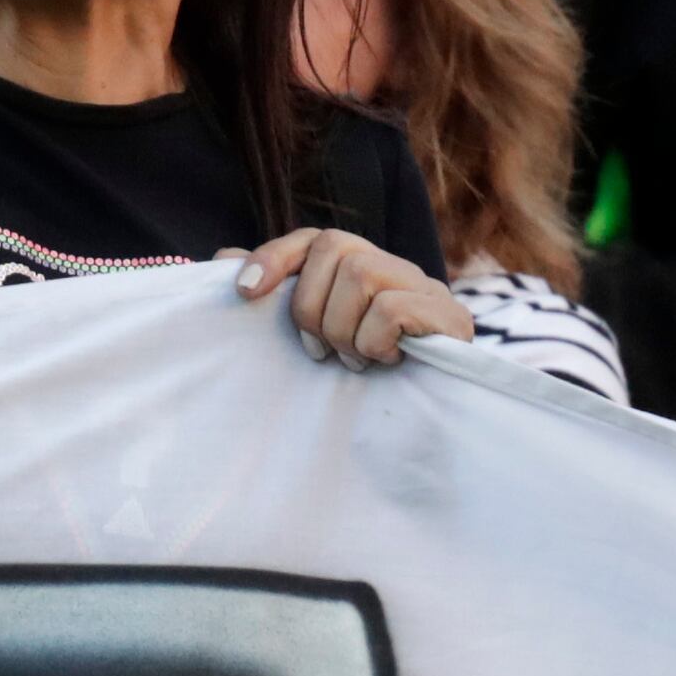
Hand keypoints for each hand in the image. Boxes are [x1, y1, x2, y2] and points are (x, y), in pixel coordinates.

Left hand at [231, 230, 475, 370]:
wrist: (426, 436)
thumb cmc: (359, 384)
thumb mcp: (310, 340)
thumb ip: (273, 298)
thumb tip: (224, 259)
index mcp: (362, 269)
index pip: (313, 239)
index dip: (276, 256)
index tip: (245, 292)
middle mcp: (395, 268)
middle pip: (335, 247)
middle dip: (311, 306)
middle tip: (319, 351)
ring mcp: (426, 288)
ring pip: (361, 273)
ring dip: (344, 329)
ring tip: (354, 360)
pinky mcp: (451, 316)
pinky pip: (391, 309)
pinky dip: (374, 342)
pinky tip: (384, 362)